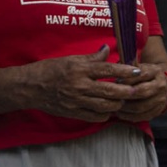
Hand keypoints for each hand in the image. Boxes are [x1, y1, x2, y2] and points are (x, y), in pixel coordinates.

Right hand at [20, 46, 143, 121]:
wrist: (30, 87)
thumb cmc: (49, 70)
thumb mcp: (70, 60)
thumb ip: (91, 57)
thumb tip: (107, 49)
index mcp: (79, 69)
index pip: (107, 69)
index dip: (124, 71)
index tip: (136, 71)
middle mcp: (79, 85)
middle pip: (109, 90)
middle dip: (125, 91)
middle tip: (135, 90)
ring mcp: (76, 101)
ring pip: (104, 105)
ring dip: (117, 104)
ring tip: (123, 100)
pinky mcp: (73, 112)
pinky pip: (94, 116)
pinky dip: (104, 114)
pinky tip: (108, 110)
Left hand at [112, 62, 166, 122]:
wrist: (164, 85)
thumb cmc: (145, 75)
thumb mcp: (139, 66)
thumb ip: (128, 63)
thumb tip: (108, 53)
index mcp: (155, 71)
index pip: (140, 74)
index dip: (126, 79)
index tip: (114, 82)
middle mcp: (161, 85)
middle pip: (141, 92)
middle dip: (125, 95)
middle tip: (112, 97)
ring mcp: (161, 99)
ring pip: (141, 106)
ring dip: (125, 108)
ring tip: (114, 106)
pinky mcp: (158, 111)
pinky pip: (143, 116)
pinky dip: (130, 116)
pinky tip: (120, 114)